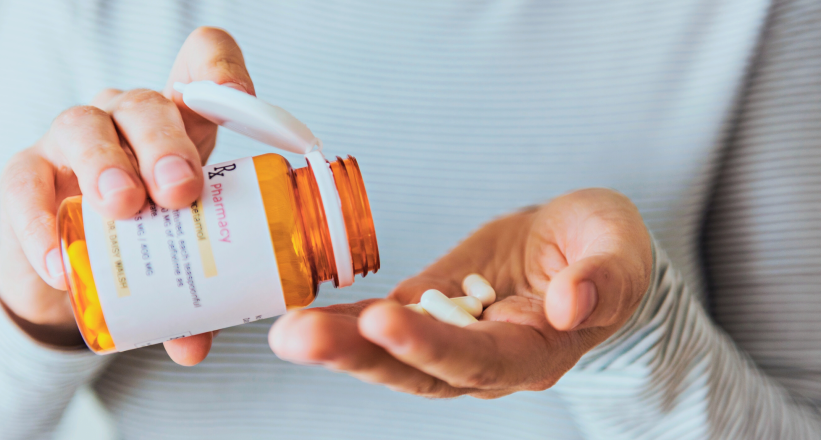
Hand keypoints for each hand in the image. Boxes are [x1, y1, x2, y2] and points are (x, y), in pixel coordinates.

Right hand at [0, 27, 253, 364]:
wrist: (73, 257)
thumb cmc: (145, 237)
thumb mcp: (181, 256)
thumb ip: (195, 297)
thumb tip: (195, 345)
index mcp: (180, 125)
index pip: (201, 70)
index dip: (222, 74)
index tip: (244, 104)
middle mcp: (127, 120)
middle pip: (146, 104)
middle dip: (166, 145)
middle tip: (182, 190)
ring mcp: (73, 141)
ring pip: (86, 128)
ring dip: (107, 166)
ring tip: (125, 207)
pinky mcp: (28, 174)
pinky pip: (26, 183)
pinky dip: (42, 221)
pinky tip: (60, 261)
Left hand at [269, 188, 651, 397]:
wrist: (576, 246)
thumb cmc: (603, 247)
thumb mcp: (620, 248)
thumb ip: (605, 277)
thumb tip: (569, 305)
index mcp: (538, 350)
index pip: (479, 360)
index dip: (431, 346)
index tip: (383, 321)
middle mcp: (488, 359)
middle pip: (418, 370)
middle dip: (358, 355)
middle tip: (297, 337)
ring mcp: (453, 338)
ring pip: (392, 354)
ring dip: (338, 343)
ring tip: (287, 332)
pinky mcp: (430, 310)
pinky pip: (384, 322)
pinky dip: (345, 322)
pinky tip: (306, 316)